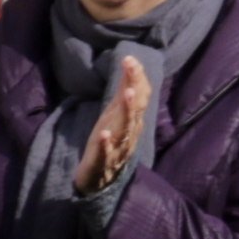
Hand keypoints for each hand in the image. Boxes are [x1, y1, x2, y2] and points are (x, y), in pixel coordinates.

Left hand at [75, 52, 153, 194]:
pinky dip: (105, 143)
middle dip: (133, 87)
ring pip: (124, 129)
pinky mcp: (102, 162)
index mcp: (130, 121)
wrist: (100, 180)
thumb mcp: (115, 118)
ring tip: (125, 94)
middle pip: (135, 108)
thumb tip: (131, 68)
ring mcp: (117, 147)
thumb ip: (123, 96)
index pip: (138, 96)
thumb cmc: (109, 144)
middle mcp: (128, 132)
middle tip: (131, 67)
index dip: (136, 78)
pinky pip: (105, 153)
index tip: (130, 58)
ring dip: (126, 111)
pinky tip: (104, 134)